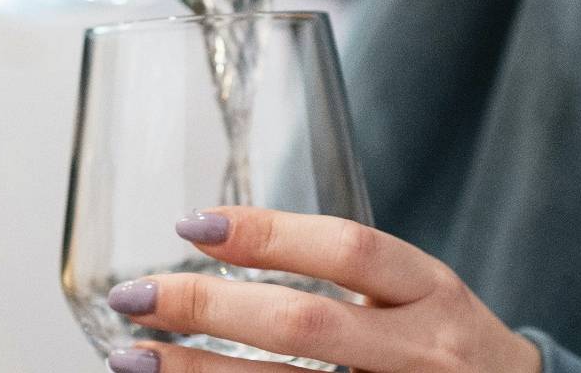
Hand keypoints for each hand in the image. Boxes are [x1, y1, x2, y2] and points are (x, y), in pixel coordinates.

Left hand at [106, 207, 542, 372]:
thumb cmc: (447, 346)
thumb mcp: (419, 295)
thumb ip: (343, 275)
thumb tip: (218, 239)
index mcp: (431, 292)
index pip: (348, 249)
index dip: (269, 233)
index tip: (193, 222)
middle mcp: (423, 352)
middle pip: (306, 326)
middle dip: (210, 308)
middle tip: (134, 295)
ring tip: (132, 358)